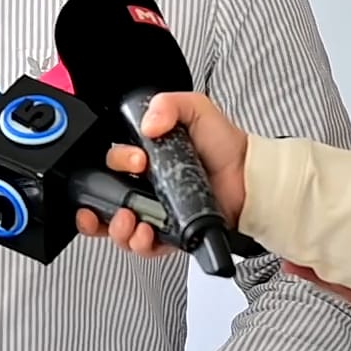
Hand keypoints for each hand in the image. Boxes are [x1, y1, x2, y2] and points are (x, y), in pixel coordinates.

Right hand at [77, 91, 247, 257]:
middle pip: (107, 198)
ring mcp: (157, 211)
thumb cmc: (226, 145)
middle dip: (100, 204)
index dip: (117, 162)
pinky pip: (145, 246)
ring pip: (119, 226)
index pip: (113, 162)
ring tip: (131, 221)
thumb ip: (168, 104)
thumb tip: (148, 124)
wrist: (250, 178)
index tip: (138, 160)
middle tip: (123, 200)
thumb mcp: (196, 109)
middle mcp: (147, 185)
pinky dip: (140, 244)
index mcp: (147, 155)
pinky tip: (146, 234)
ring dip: (117, 228)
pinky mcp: (170, 234)